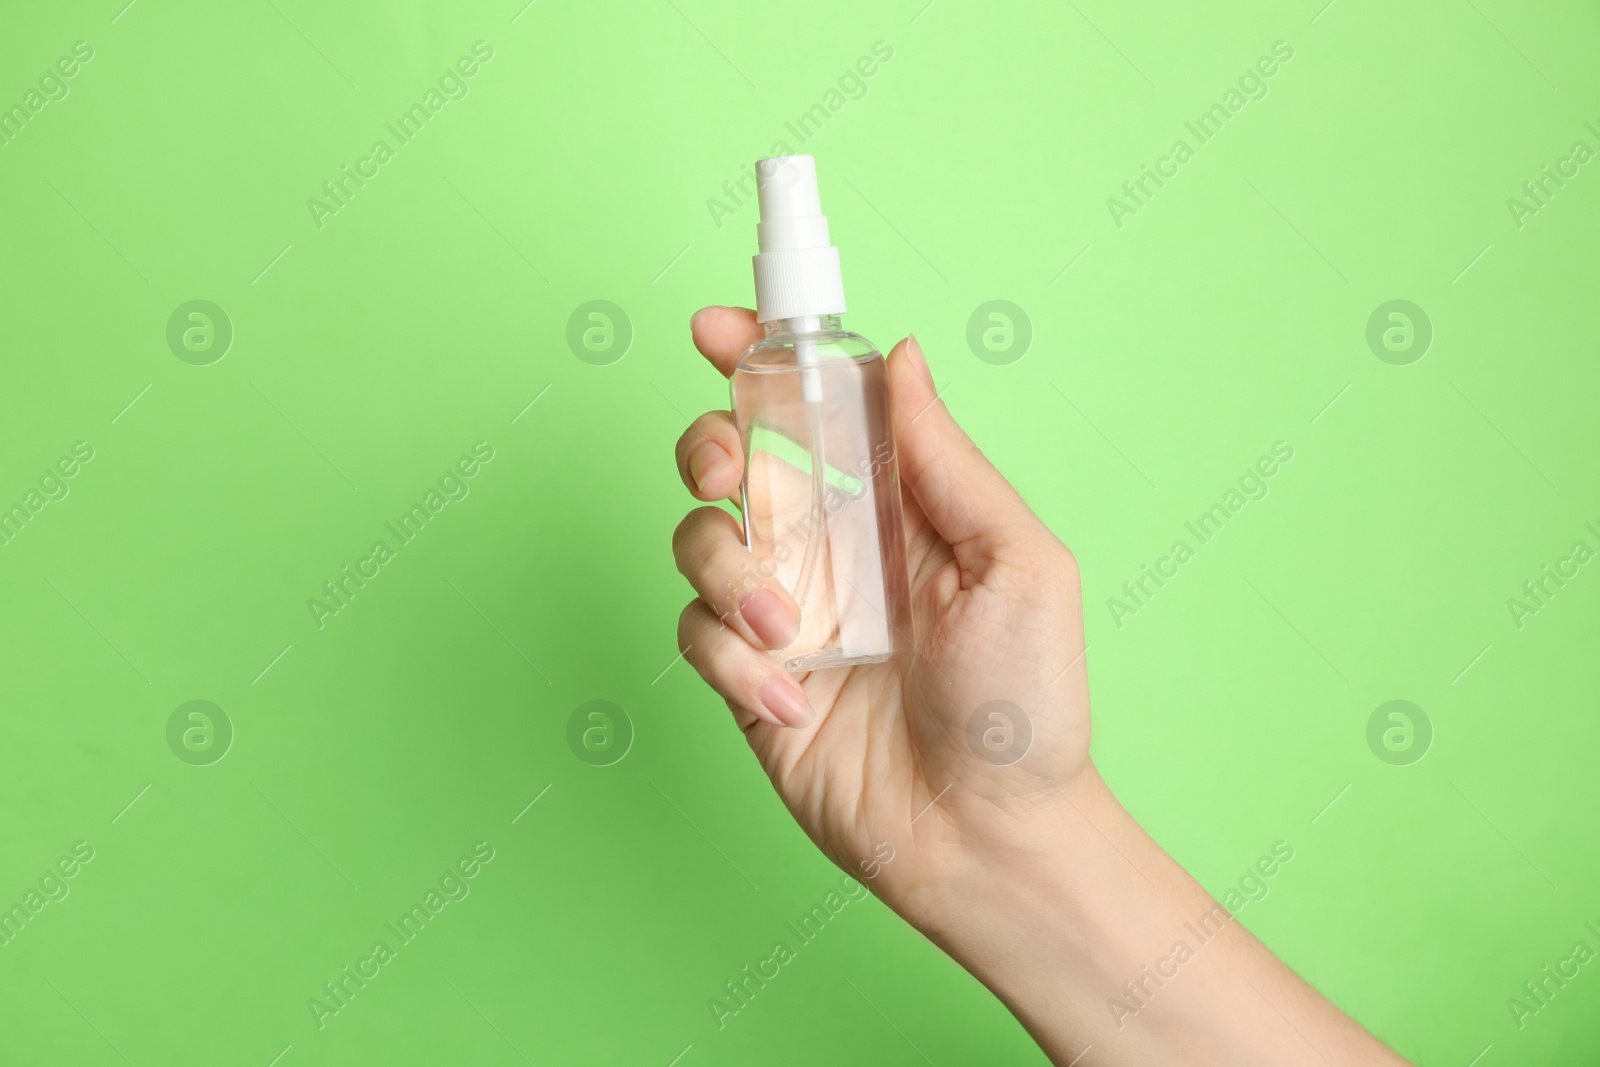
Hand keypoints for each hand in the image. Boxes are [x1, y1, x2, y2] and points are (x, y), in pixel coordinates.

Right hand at [671, 305, 1093, 920]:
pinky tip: (793, 699)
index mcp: (896, 501)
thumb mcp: (1018, 563)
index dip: (760, 355)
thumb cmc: (1026, 701)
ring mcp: (785, 608)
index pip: (818, 403)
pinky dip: (730, 658)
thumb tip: (903, 357)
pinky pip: (697, 631)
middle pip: (732, 452)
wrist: (987, 835)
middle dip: (710, 444)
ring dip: (726, 568)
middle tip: (732, 473)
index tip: (717, 328)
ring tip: (788, 627)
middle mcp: (832, 543)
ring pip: (698, 536)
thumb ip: (949, 460)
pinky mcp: (749, 674)